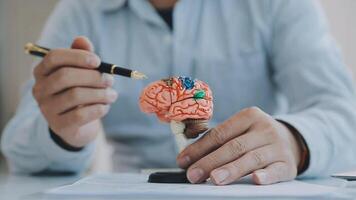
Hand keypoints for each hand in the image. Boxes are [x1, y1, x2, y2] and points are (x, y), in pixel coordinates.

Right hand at [32, 36, 117, 147]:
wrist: (77, 125)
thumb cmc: (80, 91)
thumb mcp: (81, 72)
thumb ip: (82, 54)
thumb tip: (82, 39)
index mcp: (42, 71)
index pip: (54, 57)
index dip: (78, 56)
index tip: (98, 61)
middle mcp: (39, 89)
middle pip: (65, 76)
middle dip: (93, 77)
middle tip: (110, 80)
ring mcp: (47, 109)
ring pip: (75, 95)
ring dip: (100, 94)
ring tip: (112, 95)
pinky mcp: (58, 126)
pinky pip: (80, 115)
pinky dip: (98, 109)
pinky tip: (105, 107)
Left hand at [177, 107, 301, 184]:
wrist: (292, 140)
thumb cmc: (256, 136)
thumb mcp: (241, 130)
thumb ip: (218, 139)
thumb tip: (188, 157)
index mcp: (249, 116)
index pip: (220, 133)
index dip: (199, 148)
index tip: (183, 161)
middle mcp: (264, 128)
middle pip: (233, 146)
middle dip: (210, 162)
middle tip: (193, 175)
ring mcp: (277, 146)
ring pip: (251, 158)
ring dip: (231, 170)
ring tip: (214, 179)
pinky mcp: (287, 164)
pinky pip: (276, 170)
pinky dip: (266, 176)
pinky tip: (255, 180)